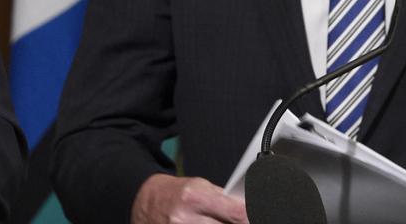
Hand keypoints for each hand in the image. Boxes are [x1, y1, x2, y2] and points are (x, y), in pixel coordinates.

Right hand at [131, 173, 247, 223]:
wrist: (144, 201)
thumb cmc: (174, 193)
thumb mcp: (199, 186)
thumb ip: (223, 199)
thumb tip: (249, 209)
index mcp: (195, 197)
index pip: (237, 214)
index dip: (252, 218)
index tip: (260, 217)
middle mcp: (186, 219)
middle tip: (241, 222)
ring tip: (220, 223)